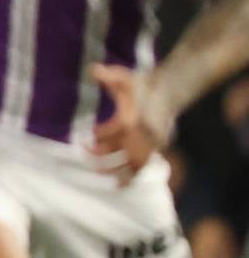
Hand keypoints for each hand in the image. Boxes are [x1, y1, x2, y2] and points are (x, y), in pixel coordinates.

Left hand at [90, 63, 172, 181]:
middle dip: (102, 156)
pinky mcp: (156, 147)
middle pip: (122, 150)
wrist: (170, 89)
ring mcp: (152, 142)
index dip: (98, 135)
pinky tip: (120, 188)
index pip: (114, 130)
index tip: (87, 137)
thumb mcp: (125, 76)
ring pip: (134, 162)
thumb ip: (109, 75)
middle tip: (86, 154)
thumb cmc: (143, 83)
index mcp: (135, 117)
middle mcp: (144, 133)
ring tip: (99, 175)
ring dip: (116, 170)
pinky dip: (133, 178)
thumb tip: (92, 69)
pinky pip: (145, 167)